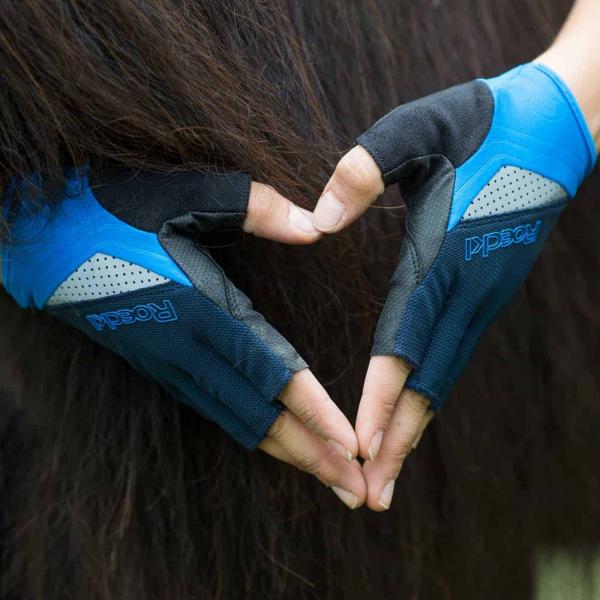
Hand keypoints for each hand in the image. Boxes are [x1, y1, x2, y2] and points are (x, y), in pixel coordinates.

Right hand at [2, 170, 364, 508]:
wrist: (38, 237)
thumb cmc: (112, 208)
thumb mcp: (188, 194)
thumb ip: (258, 209)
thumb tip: (316, 228)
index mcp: (200, 307)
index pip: (270, 370)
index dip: (313, 410)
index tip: (350, 444)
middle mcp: (185, 347)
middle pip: (259, 414)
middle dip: (311, 453)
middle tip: (355, 488)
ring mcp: (167, 362)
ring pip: (236, 420)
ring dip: (286, 452)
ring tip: (327, 478)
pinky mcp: (156, 364)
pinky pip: (212, 408)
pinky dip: (251, 432)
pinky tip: (276, 443)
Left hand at [314, 62, 596, 509]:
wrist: (560, 121)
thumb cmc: (481, 122)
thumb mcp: (417, 127)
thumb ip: (364, 171)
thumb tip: (317, 223)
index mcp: (444, 252)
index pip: (406, 337)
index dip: (384, 393)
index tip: (363, 445)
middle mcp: (469, 287)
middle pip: (429, 378)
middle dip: (399, 439)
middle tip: (371, 495)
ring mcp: (485, 294)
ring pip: (445, 375)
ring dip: (414, 428)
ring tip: (387, 475)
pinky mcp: (489, 292)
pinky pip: (454, 356)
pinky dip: (430, 396)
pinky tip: (412, 419)